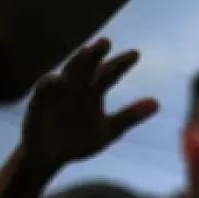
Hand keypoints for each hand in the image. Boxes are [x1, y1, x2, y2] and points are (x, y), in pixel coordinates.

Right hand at [20, 38, 157, 169]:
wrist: (50, 155)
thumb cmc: (80, 140)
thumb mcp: (109, 131)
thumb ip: (130, 116)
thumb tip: (157, 103)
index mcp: (95, 91)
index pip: (110, 73)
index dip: (121, 63)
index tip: (136, 53)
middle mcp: (78, 86)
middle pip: (89, 66)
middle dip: (96, 53)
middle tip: (106, 42)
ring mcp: (59, 91)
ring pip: (69, 71)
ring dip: (76, 61)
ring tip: (85, 51)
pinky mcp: (41, 99)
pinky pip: (46, 88)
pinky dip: (52, 82)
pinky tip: (61, 80)